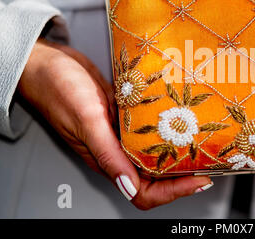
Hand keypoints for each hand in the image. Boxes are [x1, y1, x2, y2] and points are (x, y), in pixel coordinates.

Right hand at [18, 38, 211, 208]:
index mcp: (106, 159)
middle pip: (155, 176)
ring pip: (153, 152)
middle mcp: (116, 150)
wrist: (46, 63)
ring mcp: (120, 132)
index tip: (199, 180)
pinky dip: (166, 127)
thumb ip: (107, 153)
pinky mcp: (123, 115)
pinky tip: (181, 118)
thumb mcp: (87, 119)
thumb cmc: (58, 88)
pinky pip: (148, 128)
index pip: (143, 192)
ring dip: (177, 151)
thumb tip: (129, 187)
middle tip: (208, 160)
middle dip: (183, 174)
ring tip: (202, 141)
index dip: (173, 192)